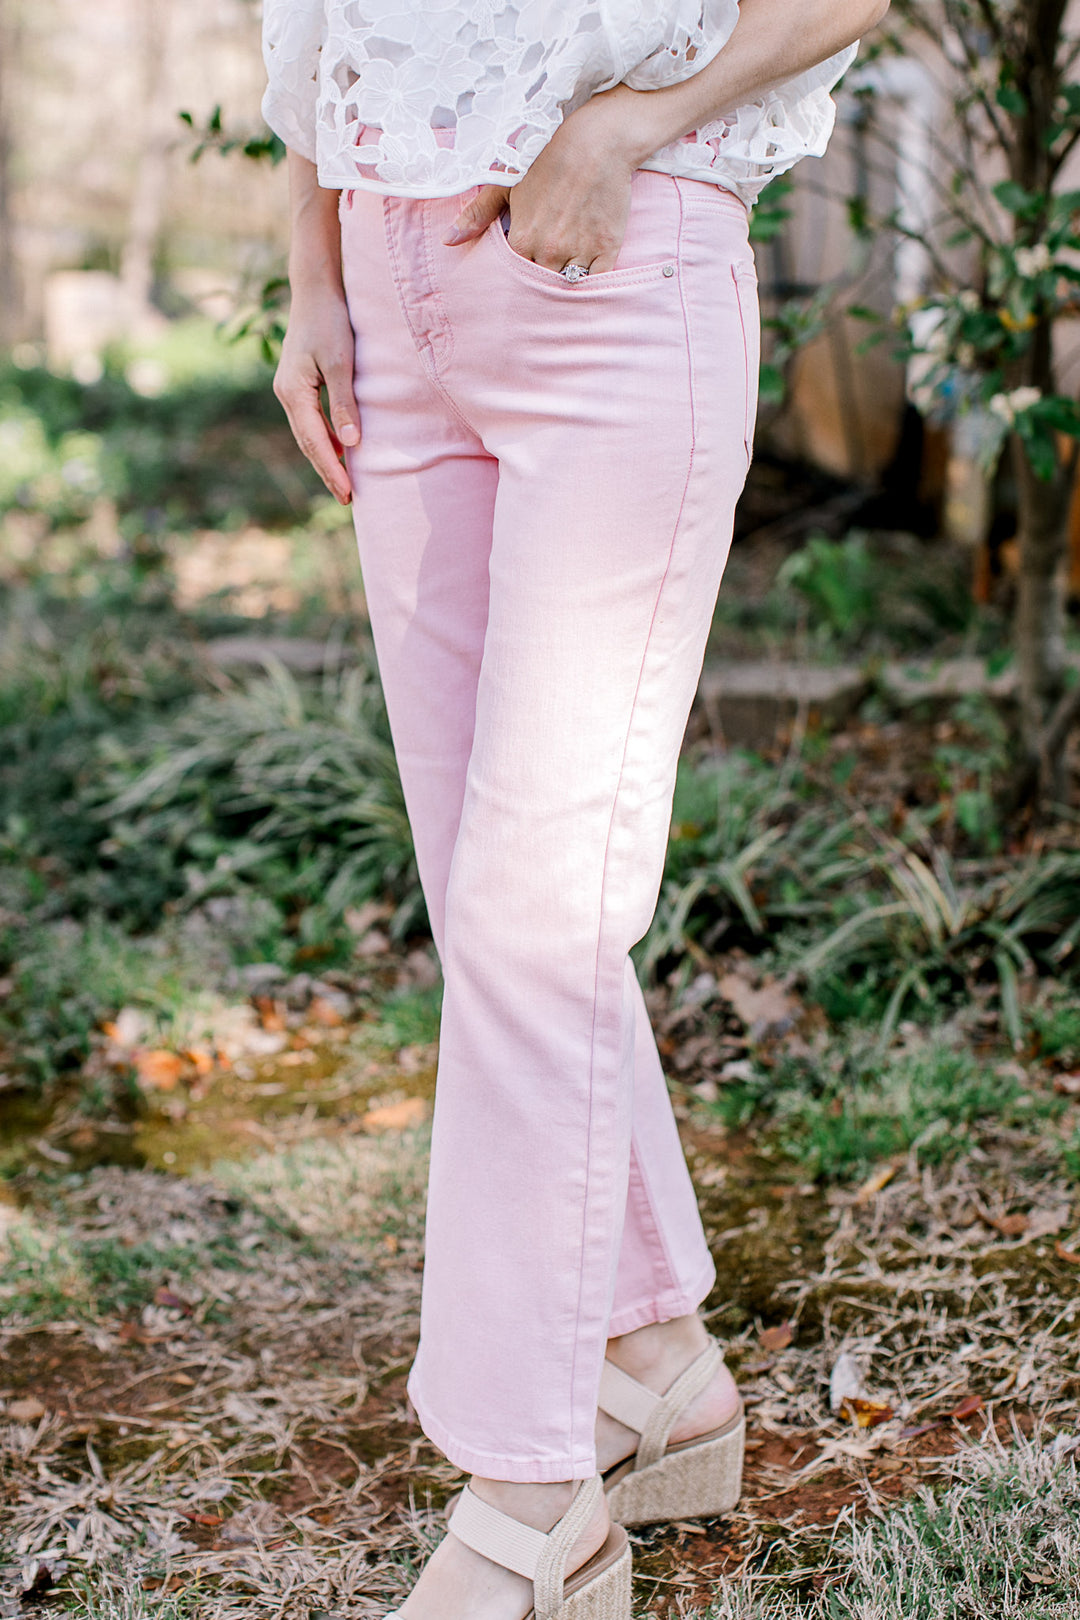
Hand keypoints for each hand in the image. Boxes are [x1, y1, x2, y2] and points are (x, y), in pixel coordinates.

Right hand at [273, 288, 359, 505]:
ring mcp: (290, 389)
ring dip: (325, 458)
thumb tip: (350, 443)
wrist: (316, 289)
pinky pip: (311, 420)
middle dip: (327, 472)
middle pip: (307, 443)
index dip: (332, 470)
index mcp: (293, 392)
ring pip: (308, 434)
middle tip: (347, 499)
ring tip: (344, 483)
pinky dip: (324, 439)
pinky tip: (339, 449)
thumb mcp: (340, 362)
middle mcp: (286, 394)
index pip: (314, 442)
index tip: (348, 494)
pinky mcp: (299, 383)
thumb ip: (344, 402)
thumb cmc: (331, 321)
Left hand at [443, 84, 657, 273]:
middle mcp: (549, 252)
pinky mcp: (607, 250)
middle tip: (543, 278)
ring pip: (568, 289)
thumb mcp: (506, 182)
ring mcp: (579, 252)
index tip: (521, 273)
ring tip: (564, 276)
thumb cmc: (548, 158)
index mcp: (521, 240)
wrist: (596, 141)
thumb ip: (478, 214)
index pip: (514, 278)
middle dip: (540, 287)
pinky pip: (597, 284)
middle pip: (541, 288)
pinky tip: (587, 277)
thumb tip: (447, 242)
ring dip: (564, 288)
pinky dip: (592, 285)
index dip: (517, 278)